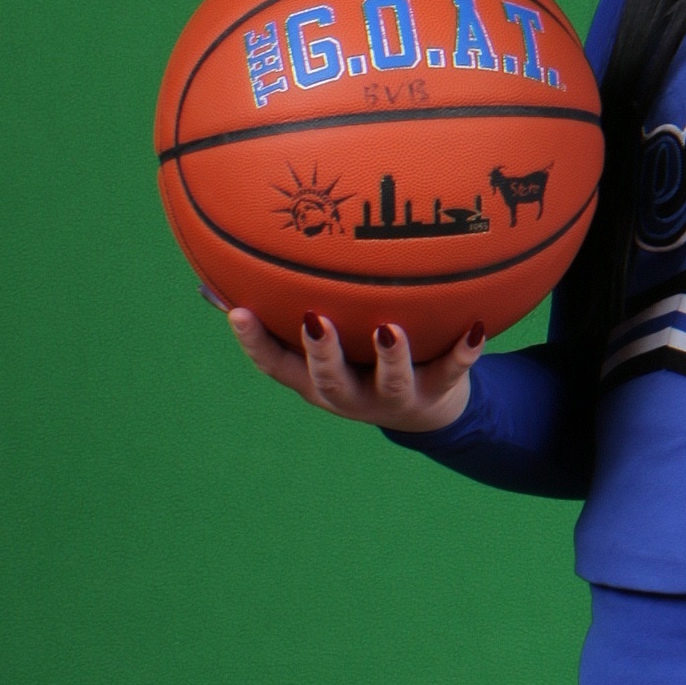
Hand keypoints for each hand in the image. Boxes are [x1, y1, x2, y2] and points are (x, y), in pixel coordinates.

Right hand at [212, 292, 482, 431]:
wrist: (426, 409)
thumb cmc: (357, 359)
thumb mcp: (316, 343)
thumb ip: (274, 310)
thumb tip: (209, 275)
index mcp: (316, 381)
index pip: (277, 366)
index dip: (255, 342)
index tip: (238, 311)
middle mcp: (352, 395)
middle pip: (330, 381)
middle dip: (323, 354)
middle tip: (316, 320)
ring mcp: (396, 397)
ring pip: (392, 382)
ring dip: (391, 356)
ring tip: (389, 328)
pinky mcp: (440, 391)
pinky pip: (455, 371)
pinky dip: (465, 351)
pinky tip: (476, 326)